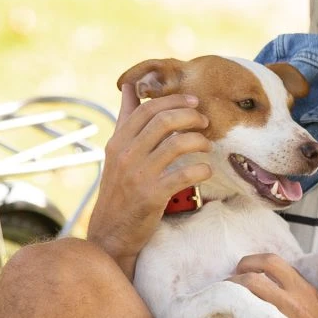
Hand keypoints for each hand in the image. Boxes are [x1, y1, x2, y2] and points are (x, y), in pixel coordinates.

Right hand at [86, 84, 212, 279]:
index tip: (194, 101)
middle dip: (190, 116)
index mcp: (118, 141)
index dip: (174, 100)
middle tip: (205, 122)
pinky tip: (205, 170)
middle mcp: (125, 155)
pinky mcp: (152, 196)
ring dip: (199, 142)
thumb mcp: (117, 152)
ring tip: (207, 146)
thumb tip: (128, 85)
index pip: (147, 109)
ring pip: (177, 144)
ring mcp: (138, 175)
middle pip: (163, 121)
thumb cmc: (119, 188)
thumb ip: (126, 119)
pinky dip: (201, 169)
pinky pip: (184, 174)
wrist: (109, 232)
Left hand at [226, 254, 317, 317]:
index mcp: (303, 289)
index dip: (250, 261)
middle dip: (233, 284)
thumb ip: (297, 290)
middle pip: (250, 281)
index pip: (272, 261)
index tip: (242, 268)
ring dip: (230, 310)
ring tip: (230, 316)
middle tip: (227, 290)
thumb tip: (272, 283)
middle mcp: (292, 302)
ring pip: (243, 306)